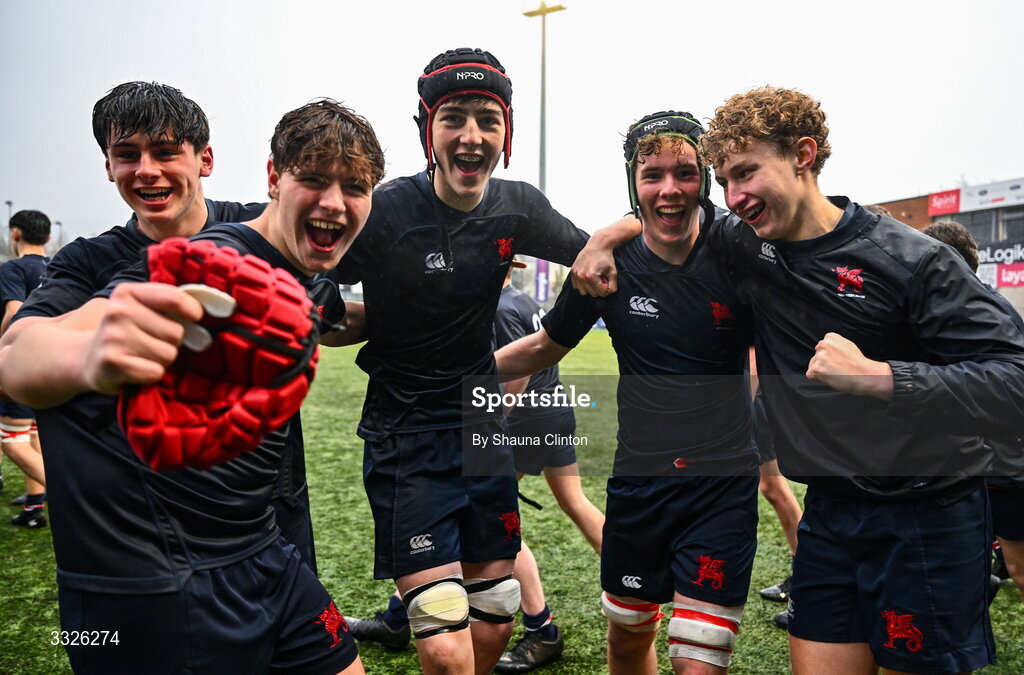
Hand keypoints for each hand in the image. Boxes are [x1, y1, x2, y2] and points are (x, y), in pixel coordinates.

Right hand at [82, 283, 203, 393]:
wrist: (86, 358)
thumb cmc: (126, 332)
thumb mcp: (141, 309)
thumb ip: (170, 303)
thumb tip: (215, 305)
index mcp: (127, 292)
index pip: (174, 299)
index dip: (192, 311)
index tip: (194, 318)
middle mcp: (118, 311)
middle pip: (176, 333)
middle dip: (170, 343)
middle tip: (150, 343)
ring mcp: (113, 337)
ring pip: (168, 354)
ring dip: (161, 361)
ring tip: (141, 356)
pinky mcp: (112, 363)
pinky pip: (156, 372)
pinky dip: (150, 375)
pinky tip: (134, 369)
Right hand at [571, 235, 618, 296]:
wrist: (597, 245)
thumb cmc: (606, 258)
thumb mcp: (613, 272)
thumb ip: (613, 286)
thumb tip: (608, 294)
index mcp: (591, 276)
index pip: (601, 293)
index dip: (607, 287)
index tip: (607, 279)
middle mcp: (581, 276)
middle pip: (593, 294)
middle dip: (599, 287)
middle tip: (601, 277)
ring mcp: (576, 274)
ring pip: (584, 292)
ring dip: (590, 287)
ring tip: (594, 277)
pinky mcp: (572, 272)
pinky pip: (576, 286)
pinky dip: (583, 284)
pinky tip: (588, 275)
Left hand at [805, 332, 893, 399]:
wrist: (865, 375)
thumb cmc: (858, 364)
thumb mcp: (848, 345)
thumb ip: (834, 345)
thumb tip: (821, 346)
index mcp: (830, 337)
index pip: (821, 348)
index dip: (830, 356)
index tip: (839, 360)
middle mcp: (823, 344)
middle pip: (816, 356)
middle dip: (824, 363)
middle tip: (838, 368)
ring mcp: (820, 356)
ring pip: (813, 365)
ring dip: (822, 371)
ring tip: (836, 373)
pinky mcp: (817, 368)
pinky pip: (810, 374)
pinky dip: (818, 378)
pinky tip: (830, 378)